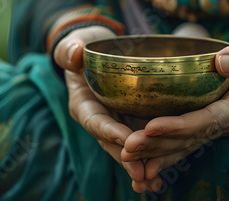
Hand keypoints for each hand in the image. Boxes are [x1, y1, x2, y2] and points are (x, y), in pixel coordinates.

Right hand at [55, 26, 146, 183]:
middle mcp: (98, 119)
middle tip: (142, 175)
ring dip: (139, 167)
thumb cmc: (84, 46)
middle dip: (126, 160)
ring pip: (125, 150)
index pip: (94, 120)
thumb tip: (73, 56)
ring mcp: (114, 124)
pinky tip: (160, 179)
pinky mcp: (129, 124)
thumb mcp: (74, 44)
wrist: (96, 53)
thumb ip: (69, 50)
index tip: (125, 140)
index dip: (108, 130)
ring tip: (153, 184)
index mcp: (83, 104)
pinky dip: (149, 160)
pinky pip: (138, 144)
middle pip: (111, 143)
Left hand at [121, 32, 228, 192]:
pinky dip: (164, 153)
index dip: (179, 126)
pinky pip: (185, 142)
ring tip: (127, 157)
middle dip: (158, 145)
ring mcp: (216, 125)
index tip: (151, 127)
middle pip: (190, 138)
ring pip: (184, 144)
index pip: (207, 120)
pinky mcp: (208, 122)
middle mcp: (226, 121)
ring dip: (156, 153)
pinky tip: (143, 161)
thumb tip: (222, 62)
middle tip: (128, 148)